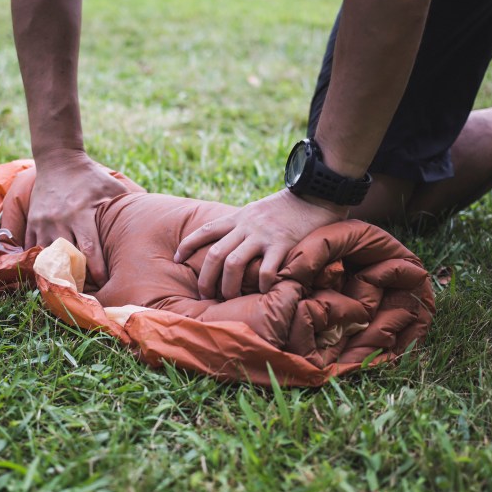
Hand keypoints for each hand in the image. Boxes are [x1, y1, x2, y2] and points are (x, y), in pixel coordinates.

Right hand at [8, 150, 127, 285]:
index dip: (97, 269)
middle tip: (86, 292)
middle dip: (77, 275)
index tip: (105, 284)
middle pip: (68, 255)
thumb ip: (127, 206)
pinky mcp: (33, 220)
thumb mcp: (112, 188)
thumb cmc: (91, 177)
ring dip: (57, 270)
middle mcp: (62, 220)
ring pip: (48, 253)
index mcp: (82, 214)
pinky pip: (32, 246)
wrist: (59, 160)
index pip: (90, 249)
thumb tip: (153, 221)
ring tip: (66, 286)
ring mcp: (44, 221)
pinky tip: (46, 272)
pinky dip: (38, 260)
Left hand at [174, 189, 348, 299]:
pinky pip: (268, 269)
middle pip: (215, 254)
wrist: (315, 193)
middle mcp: (247, 226)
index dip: (188, 244)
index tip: (176, 258)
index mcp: (239, 218)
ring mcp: (264, 236)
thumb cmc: (287, 207)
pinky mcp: (284, 245)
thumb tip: (231, 242)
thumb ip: (243, 225)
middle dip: (205, 277)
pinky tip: (262, 293)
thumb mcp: (257, 210)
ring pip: (234, 263)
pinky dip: (262, 284)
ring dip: (227, 285)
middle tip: (204, 293)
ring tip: (227, 298)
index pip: (206, 230)